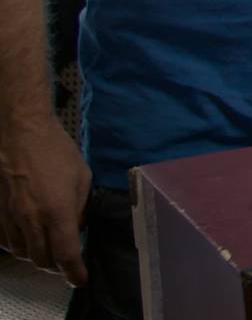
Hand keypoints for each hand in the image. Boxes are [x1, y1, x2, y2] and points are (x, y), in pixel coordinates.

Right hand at [0, 116, 90, 285]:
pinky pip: (6, 241)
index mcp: (57, 211)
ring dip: (37, 257)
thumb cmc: (56, 151)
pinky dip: (19, 246)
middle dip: (56, 267)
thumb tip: (76, 229)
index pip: (66, 254)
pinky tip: (28, 237)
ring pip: (22, 253)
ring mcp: (10, 217)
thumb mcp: (81, 177)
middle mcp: (31, 219)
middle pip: (42, 260)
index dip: (74, 273)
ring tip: (48, 249)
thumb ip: (79, 207)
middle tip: (66, 262)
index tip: (80, 280)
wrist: (20, 134)